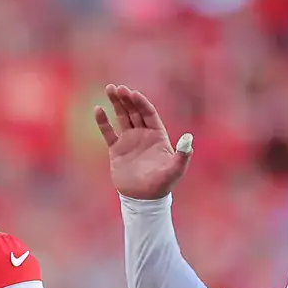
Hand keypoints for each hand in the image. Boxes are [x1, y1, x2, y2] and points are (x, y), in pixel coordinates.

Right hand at [95, 84, 192, 199]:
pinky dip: (103, 121)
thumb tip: (189, 138)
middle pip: (134, 111)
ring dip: (116, 103)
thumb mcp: (174, 170)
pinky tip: (98, 109)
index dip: (141, 103)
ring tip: (109, 89)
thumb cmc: (161, 184)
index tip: (133, 93)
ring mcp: (129, 140)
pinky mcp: (117, 149)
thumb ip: (182, 154)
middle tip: (118, 88)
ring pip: (122, 117)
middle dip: (127, 99)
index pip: (148, 113)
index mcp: (157, 135)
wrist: (143, 199)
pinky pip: (108, 132)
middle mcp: (143, 134)